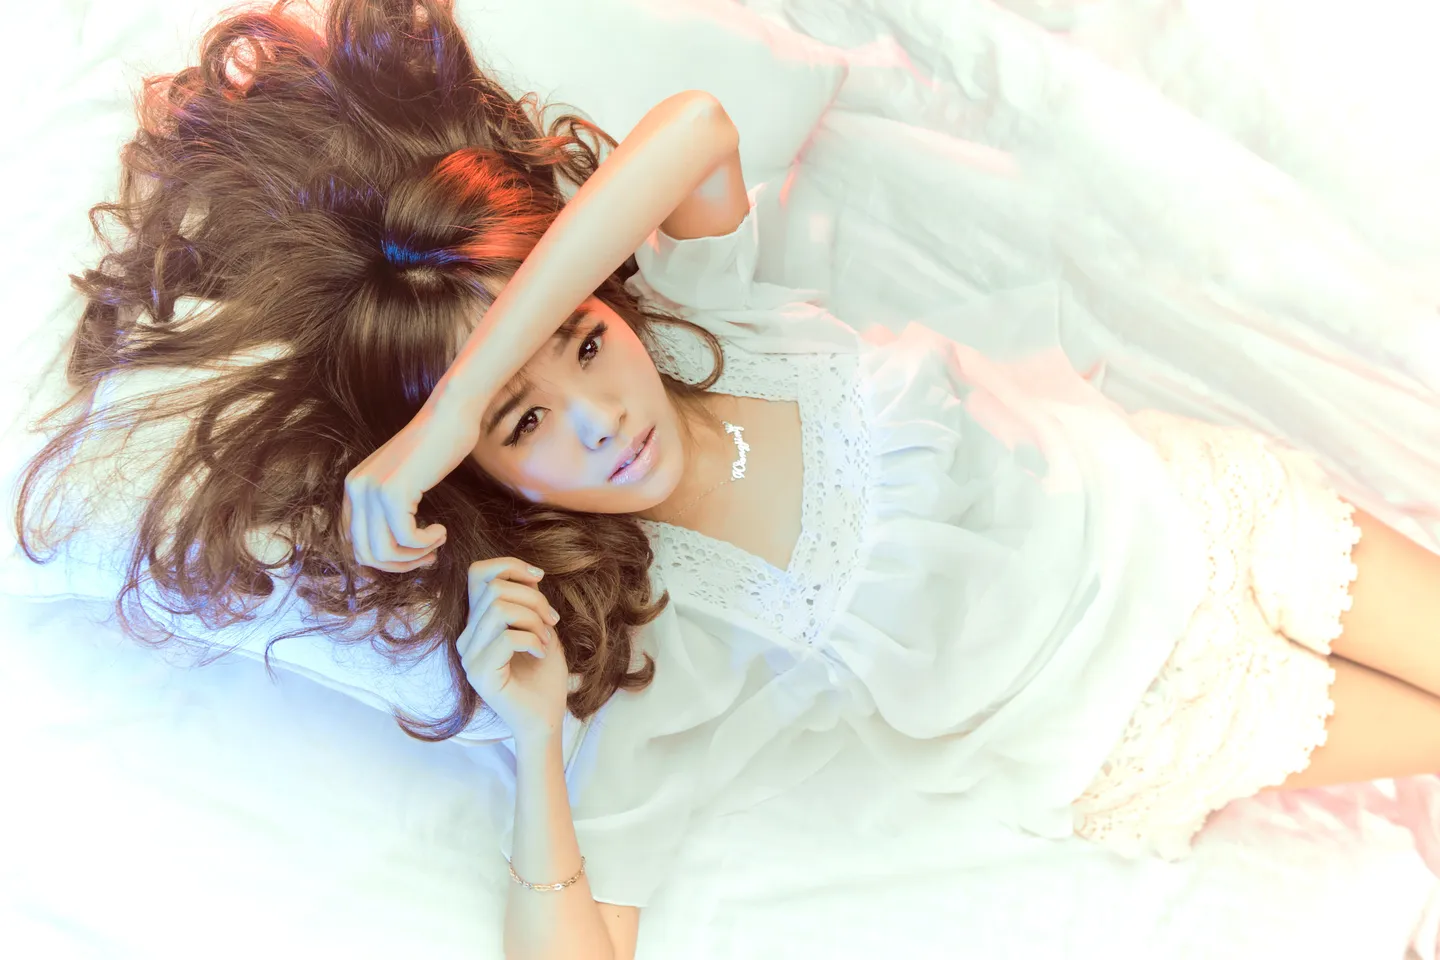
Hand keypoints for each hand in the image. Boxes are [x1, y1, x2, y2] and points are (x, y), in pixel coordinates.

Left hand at [341, 404, 479, 572]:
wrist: (449, 417)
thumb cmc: (435, 447)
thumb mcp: (402, 479)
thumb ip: (388, 506)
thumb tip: (393, 550)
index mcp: (354, 488)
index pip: (354, 543)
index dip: (385, 559)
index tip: (414, 555)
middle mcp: (356, 489)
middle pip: (366, 554)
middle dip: (399, 565)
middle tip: (427, 557)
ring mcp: (372, 491)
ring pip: (384, 552)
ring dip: (415, 556)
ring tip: (436, 544)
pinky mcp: (393, 493)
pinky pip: (408, 539)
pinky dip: (428, 542)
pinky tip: (441, 530)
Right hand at [458, 557, 569, 743]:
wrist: (545, 719)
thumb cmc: (544, 677)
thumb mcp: (539, 628)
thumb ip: (527, 601)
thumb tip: (528, 572)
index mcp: (476, 624)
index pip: (478, 574)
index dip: (509, 566)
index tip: (539, 577)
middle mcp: (466, 638)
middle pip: (495, 589)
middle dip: (533, 598)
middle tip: (552, 622)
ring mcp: (469, 656)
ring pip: (500, 609)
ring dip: (534, 620)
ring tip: (546, 640)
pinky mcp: (480, 674)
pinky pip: (507, 637)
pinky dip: (533, 640)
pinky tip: (541, 653)